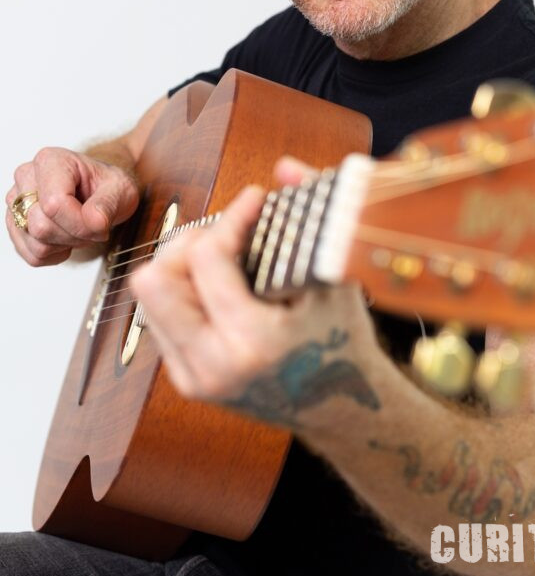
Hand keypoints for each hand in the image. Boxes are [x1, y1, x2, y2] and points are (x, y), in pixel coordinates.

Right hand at [6, 147, 139, 266]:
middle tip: (91, 225)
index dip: (79, 223)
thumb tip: (93, 221)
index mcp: (50, 161)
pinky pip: (32, 255)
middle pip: (41, 227)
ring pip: (36, 243)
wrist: (100, 191)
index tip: (98, 222)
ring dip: (65, 244)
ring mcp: (16, 203)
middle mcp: (26, 178)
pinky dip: (55, 253)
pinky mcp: (15, 225)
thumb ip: (107, 204)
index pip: (53, 204)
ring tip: (79, 227)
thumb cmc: (105, 184)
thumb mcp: (120, 188)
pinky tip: (66, 235)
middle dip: (74, 234)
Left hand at [131, 158, 381, 428]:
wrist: (343, 409)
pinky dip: (185, 291)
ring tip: (222, 257)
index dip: (231, 215)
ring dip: (181, 265)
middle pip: (155, 279)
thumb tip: (284, 166)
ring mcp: (195, 377)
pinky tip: (220, 286)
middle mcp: (213, 365)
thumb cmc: (344, 340)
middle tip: (226, 234)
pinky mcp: (186, 380)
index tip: (255, 200)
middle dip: (188, 243)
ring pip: (149, 298)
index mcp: (252, 342)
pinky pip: (160, 318)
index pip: (208, 257)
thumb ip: (311, 211)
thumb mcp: (334, 274)